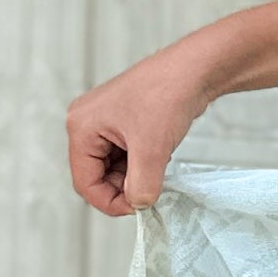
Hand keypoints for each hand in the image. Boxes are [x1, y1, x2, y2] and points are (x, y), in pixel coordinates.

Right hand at [65, 45, 215, 217]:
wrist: (195, 68)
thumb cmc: (167, 96)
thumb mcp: (152, 149)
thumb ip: (142, 185)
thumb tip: (140, 205)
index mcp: (81, 127)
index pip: (85, 182)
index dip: (110, 201)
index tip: (139, 208)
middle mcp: (87, 123)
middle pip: (97, 175)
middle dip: (124, 186)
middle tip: (153, 189)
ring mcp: (105, 121)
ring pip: (114, 167)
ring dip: (135, 175)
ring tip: (159, 163)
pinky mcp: (124, 121)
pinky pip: (126, 154)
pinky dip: (142, 162)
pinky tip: (160, 153)